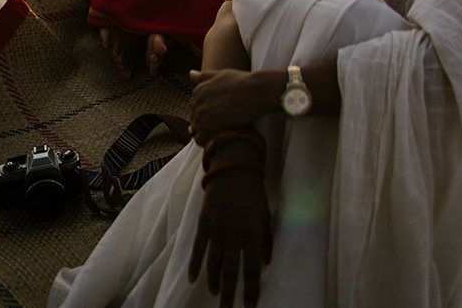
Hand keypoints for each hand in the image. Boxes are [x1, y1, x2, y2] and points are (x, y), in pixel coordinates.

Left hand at [189, 68, 282, 144]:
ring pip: (196, 130)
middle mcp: (196, 102)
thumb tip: (191, 73)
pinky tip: (219, 137)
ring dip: (207, 132)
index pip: (196, 107)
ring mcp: (200, 115)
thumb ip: (205, 76)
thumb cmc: (242, 82)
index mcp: (198, 90)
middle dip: (206, 122)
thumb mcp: (222, 75)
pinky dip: (207, 141)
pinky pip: (200, 139)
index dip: (208, 112)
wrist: (255, 91)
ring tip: (222, 130)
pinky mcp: (206, 128)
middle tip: (223, 123)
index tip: (220, 113)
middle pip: (195, 119)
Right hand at [189, 167, 271, 307]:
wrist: (233, 167)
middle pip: (230, 272)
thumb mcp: (265, 214)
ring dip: (214, 282)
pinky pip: (198, 249)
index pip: (251, 270)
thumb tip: (267, 263)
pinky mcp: (204, 223)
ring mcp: (217, 228)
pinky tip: (194, 279)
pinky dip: (196, 266)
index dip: (249, 290)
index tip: (249, 306)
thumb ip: (266, 240)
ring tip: (215, 295)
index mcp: (252, 232)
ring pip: (213, 264)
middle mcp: (234, 233)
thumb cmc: (253, 192)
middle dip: (229, 295)